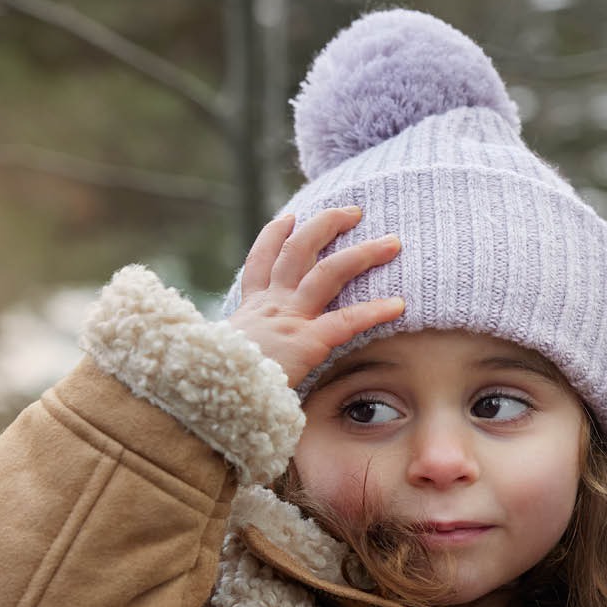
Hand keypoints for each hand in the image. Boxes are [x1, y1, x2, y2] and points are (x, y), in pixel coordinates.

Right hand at [226, 206, 403, 387]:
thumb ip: (240, 353)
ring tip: (392, 243)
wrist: (208, 394)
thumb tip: (243, 364)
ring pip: (328, 272)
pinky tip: (399, 305)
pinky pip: (347, 321)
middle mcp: (269, 306)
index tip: (289, 218)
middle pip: (297, 251)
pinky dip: (375, 311)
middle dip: (326, 225)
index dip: (274, 236)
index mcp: (250, 310)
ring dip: (363, 253)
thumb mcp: (223, 359)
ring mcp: (288, 318)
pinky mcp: (306, 341)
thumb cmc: (216, 384)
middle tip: (353, 212)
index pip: (260, 264)